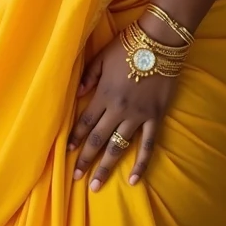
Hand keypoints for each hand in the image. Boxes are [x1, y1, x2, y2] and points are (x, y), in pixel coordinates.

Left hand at [66, 24, 181, 191]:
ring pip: (119, 146)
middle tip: (76, 177)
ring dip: (106, 167)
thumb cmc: (128, 45)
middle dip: (86, 159)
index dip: (75, 138)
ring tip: (96, 185)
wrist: (160, 41)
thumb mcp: (102, 56)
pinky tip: (134, 180)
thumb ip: (88, 76)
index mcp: (104, 94)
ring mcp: (138, 115)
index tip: (66, 152)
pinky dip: (141, 164)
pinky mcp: (155, 117)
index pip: (85, 121)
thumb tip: (77, 95)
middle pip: (98, 139)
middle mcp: (119, 109)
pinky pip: (148, 145)